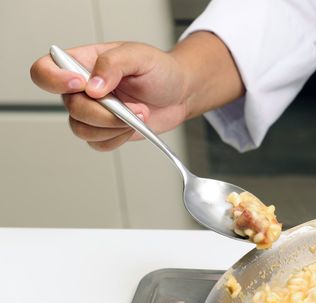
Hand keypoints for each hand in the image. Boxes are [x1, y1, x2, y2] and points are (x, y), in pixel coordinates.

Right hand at [30, 42, 189, 150]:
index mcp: (82, 63)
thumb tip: (93, 85)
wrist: (180, 93)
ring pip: (82, 129)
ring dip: (115, 127)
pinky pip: (98, 144)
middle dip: (106, 113)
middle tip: (136, 109)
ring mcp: (92, 112)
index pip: (45, 71)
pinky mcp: (105, 131)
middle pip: (72, 108)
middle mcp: (82, 89)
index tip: (83, 84)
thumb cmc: (159, 70)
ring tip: (141, 115)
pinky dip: (118, 138)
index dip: (54, 80)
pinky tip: (134, 126)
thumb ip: (113, 63)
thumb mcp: (140, 56)